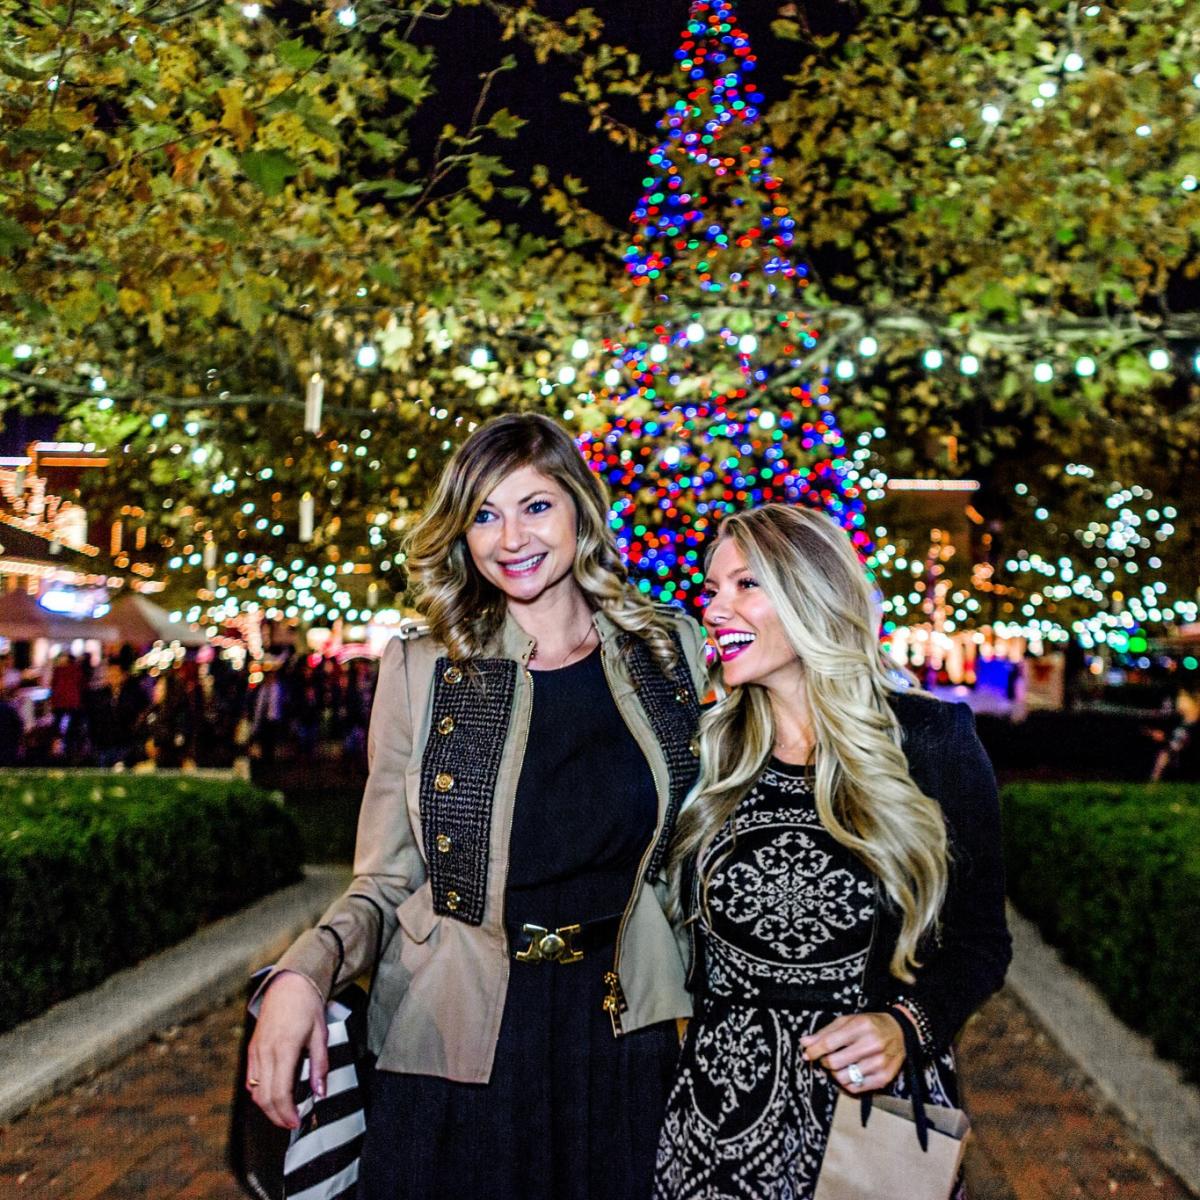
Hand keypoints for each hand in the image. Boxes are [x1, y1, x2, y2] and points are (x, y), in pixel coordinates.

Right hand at [246, 971, 326, 1128]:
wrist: (288, 984)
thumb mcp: (321, 1033)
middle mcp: (266, 1052)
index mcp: (284, 1048)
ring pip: (255, 1091)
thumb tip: (320, 1093)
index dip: (287, 1112)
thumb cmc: (307, 1006)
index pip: (280, 1092)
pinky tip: (273, 1096)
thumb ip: (320, 1065)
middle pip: (264, 1097)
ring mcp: (256, 1051)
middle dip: (276, 1116)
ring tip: (284, 1113)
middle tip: (292, 1123)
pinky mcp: (252, 1049)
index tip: (297, 1122)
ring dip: (267, 1107)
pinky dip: (260, 1093)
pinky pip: (251, 1079)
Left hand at [800, 1011, 905, 1093]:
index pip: (829, 1043)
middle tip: (827, 1058)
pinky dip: (848, 1082)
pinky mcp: (884, 1078)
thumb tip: (804, 1042)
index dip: (814, 1050)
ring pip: (843, 1078)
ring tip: (840, 1065)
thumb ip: (825, 1032)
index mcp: (860, 1026)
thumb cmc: (870, 1025)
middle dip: (825, 1062)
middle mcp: (871, 1045)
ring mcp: (879, 1063)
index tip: (807, 1054)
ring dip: (836, 1073)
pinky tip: (851, 1072)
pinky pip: (856, 1088)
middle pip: (834, 1063)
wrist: (901, 1032)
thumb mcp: (848, 1020)